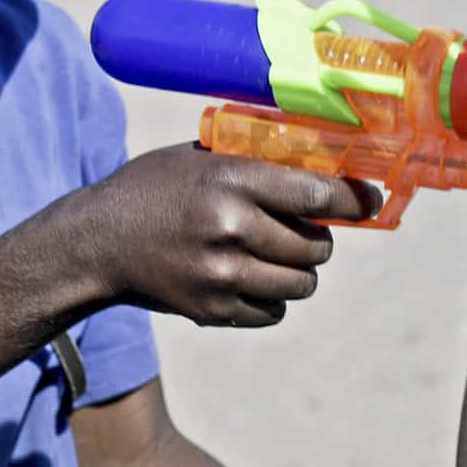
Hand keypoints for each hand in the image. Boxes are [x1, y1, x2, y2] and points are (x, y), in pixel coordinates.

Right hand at [48, 145, 372, 327]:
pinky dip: (272, 298)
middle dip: (319, 238)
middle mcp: (232, 227)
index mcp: (232, 179)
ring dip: (300, 271)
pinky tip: (251, 278)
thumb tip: (325, 169)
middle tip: (304, 230)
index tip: (369, 202)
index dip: (353, 200)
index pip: (318, 194)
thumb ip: (257, 162)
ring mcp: (223, 274)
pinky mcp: (214, 310)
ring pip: (302, 283)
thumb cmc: (154, 189)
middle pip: (317, 245)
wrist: (97, 242)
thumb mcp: (200, 156)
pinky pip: (274, 311)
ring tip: (279, 256)